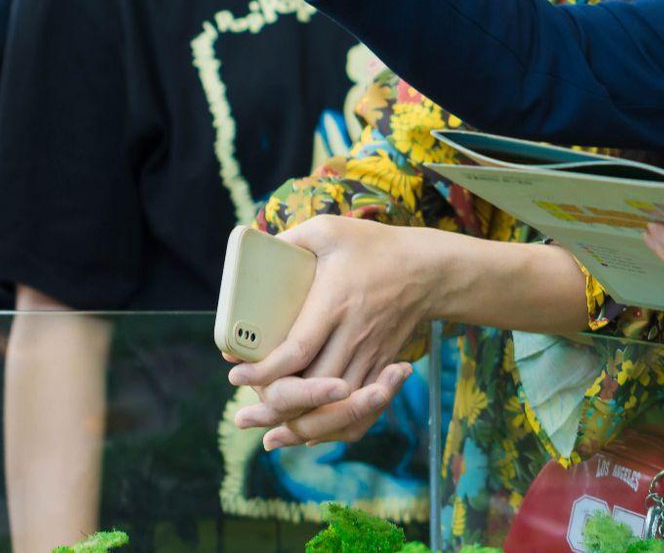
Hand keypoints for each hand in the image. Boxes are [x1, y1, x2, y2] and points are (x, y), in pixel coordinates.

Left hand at [224, 217, 437, 447]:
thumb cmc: (374, 247)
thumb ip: (292, 239)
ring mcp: (371, 356)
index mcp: (335, 303)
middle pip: (314, 389)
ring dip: (301, 425)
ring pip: (337, 407)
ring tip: (267, 433)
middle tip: (242, 414)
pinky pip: (361, 410)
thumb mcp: (330, 230)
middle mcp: (353, 336)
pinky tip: (309, 434)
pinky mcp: (381, 366)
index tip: (234, 375)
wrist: (429, 271)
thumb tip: (255, 248)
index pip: (297, 350)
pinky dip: (334, 427)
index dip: (263, 370)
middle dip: (274, 407)